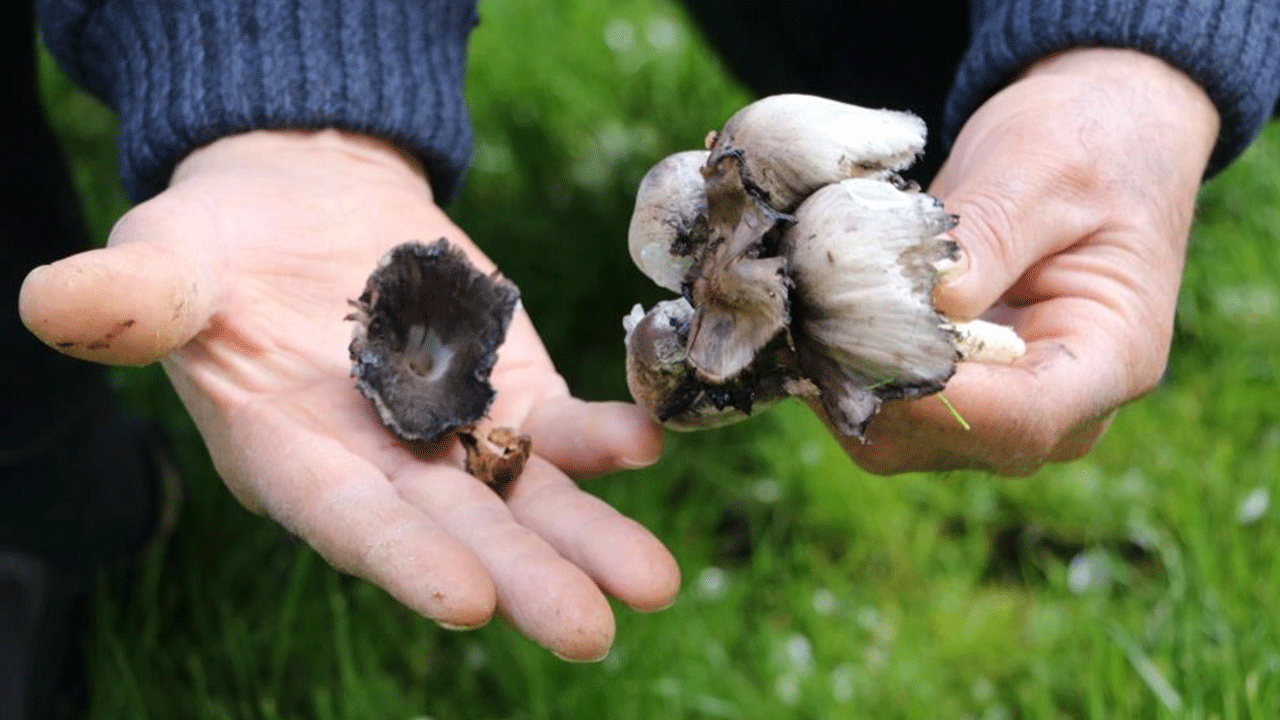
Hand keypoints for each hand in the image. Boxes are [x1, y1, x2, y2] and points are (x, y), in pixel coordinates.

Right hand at [19, 130, 678, 659]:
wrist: (305, 208)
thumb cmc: (219, 251)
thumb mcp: (168, 264)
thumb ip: (135, 296)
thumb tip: (58, 302)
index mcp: (291, 460)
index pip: (348, 522)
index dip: (402, 561)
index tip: (464, 603)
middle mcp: (382, 470)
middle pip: (456, 532)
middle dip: (522, 580)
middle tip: (590, 631)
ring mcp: (456, 436)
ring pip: (527, 498)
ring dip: (588, 538)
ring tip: (652, 584)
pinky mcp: (510, 391)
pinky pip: (561, 426)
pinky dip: (604, 438)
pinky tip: (648, 443)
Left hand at [827, 48, 1219, 474]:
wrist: (1089, 138)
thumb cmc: (1083, 147)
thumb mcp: (1044, 169)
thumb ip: (993, 234)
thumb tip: (935, 300)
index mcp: (1112, 358)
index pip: (1023, 420)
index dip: (937, 401)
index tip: (863, 346)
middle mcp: (1059, 408)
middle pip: (949, 441)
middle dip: (871, 386)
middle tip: (806, 313)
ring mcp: (1000, 406)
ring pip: (898, 435)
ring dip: (842, 379)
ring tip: (803, 304)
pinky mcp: (950, 392)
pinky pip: (880, 405)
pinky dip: (838, 367)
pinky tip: (811, 311)